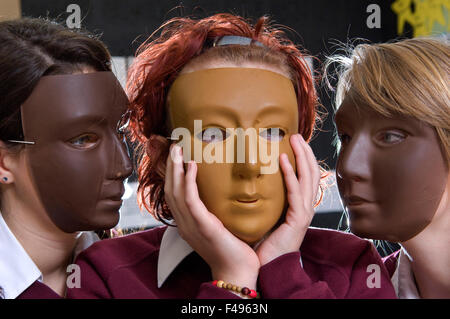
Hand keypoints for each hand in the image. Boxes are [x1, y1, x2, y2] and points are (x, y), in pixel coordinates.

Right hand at [164, 144, 259, 289]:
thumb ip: (214, 210)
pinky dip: (188, 181)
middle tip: (175, 146)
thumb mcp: (219, 226)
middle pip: (170, 190)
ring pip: (176, 191)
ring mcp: (190, 225)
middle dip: (170, 166)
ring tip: (179, 150)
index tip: (177, 157)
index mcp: (187, 223)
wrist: (236, 271)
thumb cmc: (232, 250)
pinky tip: (192, 166)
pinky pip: (190, 200)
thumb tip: (221, 192)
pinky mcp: (202, 225)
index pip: (174, 195)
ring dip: (176, 168)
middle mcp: (184, 223)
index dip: (172, 175)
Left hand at [256, 134, 320, 265]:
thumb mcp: (267, 215)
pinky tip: (283, 160)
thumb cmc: (264, 244)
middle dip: (305, 152)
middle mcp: (305, 208)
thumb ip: (266, 199)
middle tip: (296, 135)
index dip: (303, 159)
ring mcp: (303, 214)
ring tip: (295, 139)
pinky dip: (290, 174)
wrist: (267, 267)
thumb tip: (252, 182)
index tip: (295, 142)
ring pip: (307, 179)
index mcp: (299, 207)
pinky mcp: (297, 220)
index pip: (305, 177)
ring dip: (301, 157)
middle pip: (311, 173)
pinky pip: (295, 193)